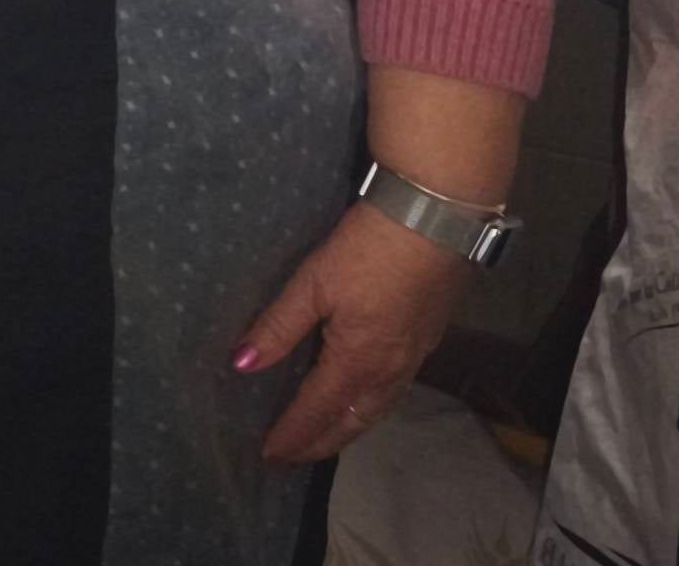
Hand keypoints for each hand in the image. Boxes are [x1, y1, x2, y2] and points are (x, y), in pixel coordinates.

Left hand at [235, 205, 474, 460]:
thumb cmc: (368, 250)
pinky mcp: (429, 339)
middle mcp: (390, 370)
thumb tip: (240, 366)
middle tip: (293, 458)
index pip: (318, 410)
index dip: (293, 435)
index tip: (269, 455)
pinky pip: (396, 391)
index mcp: (358, 361)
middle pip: (353, 421)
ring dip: (350, 429)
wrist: (437, 221)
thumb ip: (278, 327)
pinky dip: (373, 407)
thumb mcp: (313, 283)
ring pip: (379, 409)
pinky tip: (365, 399)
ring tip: (325, 438)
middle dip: (322, 443)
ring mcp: (415, 357)